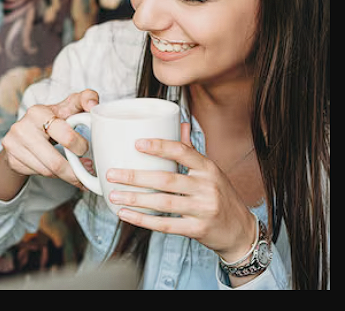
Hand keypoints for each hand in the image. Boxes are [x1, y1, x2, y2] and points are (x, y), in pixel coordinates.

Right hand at [0, 90, 98, 188]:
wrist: (24, 133)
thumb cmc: (51, 119)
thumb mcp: (67, 106)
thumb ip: (84, 99)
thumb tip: (93, 104)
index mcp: (38, 112)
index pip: (66, 136)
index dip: (80, 146)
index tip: (86, 149)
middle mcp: (22, 128)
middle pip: (56, 163)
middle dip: (74, 170)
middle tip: (85, 169)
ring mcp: (14, 145)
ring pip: (48, 171)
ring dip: (64, 175)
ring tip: (74, 172)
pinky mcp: (12, 160)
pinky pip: (38, 174)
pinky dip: (52, 176)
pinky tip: (57, 170)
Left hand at [106, 123, 256, 260]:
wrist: (242, 231)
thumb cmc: (220, 196)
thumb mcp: (211, 171)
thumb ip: (191, 151)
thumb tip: (179, 122)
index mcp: (208, 168)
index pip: (182, 152)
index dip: (159, 146)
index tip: (136, 143)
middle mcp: (207, 187)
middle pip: (166, 179)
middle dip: (135, 176)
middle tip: (111, 173)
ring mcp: (204, 209)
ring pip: (163, 202)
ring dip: (135, 199)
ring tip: (113, 195)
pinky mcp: (198, 229)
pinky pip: (166, 224)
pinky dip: (143, 220)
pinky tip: (125, 215)